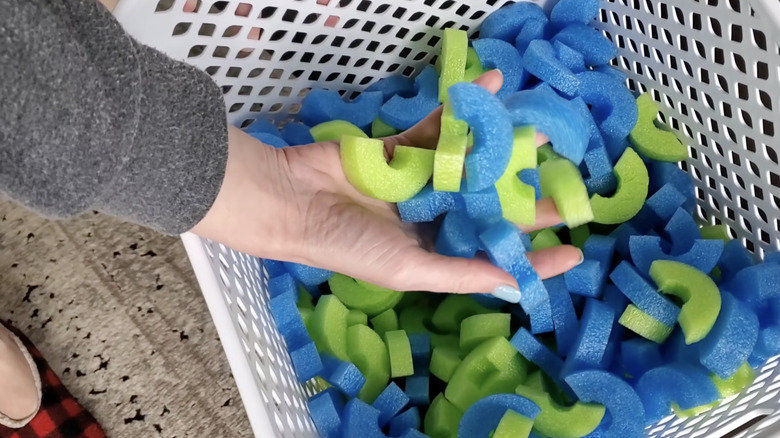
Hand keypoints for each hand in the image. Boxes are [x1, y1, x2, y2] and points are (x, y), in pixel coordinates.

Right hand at [191, 70, 582, 294]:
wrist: (292, 200)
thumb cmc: (348, 245)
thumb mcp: (409, 270)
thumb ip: (462, 274)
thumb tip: (516, 284)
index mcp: (434, 252)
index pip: (494, 255)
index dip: (533, 256)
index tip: (576, 250)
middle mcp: (431, 218)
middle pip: (490, 206)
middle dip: (526, 195)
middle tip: (567, 180)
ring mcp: (418, 180)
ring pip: (470, 163)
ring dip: (504, 146)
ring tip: (541, 131)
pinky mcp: (402, 148)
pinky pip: (439, 129)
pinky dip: (462, 112)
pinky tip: (491, 88)